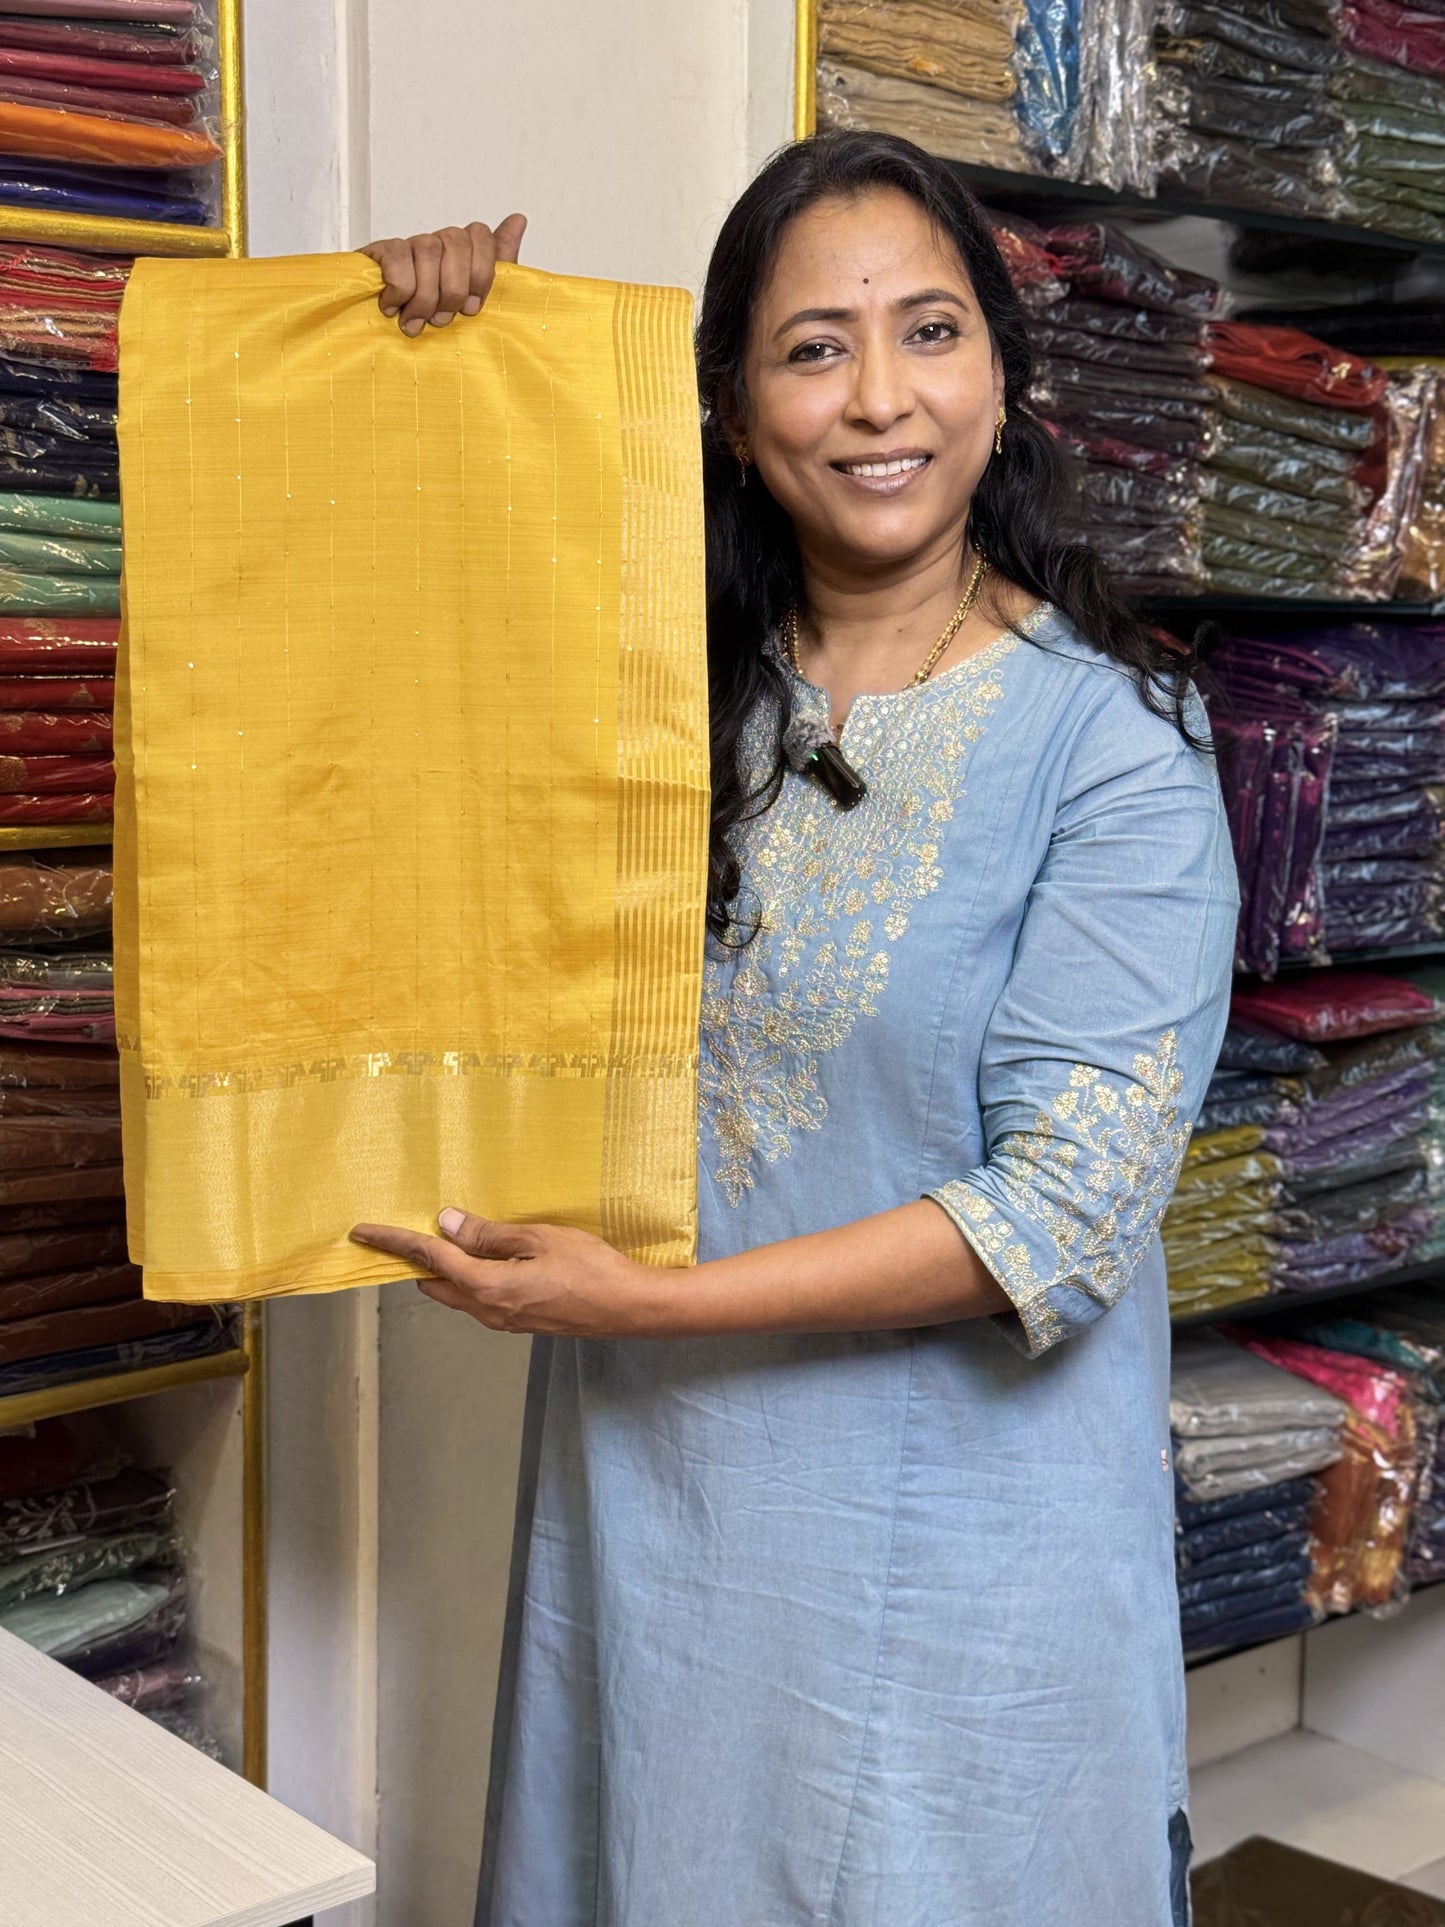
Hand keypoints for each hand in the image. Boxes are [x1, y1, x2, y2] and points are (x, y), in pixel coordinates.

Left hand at [349, 1206, 669, 1336]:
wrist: (627, 1307)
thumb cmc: (589, 1267)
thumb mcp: (539, 1239)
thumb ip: (490, 1235)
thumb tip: (446, 1224)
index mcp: (487, 1287)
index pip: (429, 1260)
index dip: (393, 1243)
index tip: (363, 1232)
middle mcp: (486, 1310)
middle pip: (434, 1283)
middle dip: (417, 1259)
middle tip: (413, 1228)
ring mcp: (502, 1320)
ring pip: (456, 1293)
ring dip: (446, 1269)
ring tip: (455, 1237)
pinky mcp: (518, 1321)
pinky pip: (479, 1298)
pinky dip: (470, 1278)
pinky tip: (489, 1257)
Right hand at [359, 214, 526, 335]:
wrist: (382, 338)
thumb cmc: (433, 321)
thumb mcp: (474, 301)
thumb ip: (499, 264)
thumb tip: (518, 219)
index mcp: (461, 253)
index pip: (481, 235)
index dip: (482, 273)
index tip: (472, 308)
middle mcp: (436, 243)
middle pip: (456, 242)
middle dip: (453, 290)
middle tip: (441, 319)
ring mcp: (409, 245)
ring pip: (428, 250)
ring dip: (425, 297)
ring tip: (416, 321)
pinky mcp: (381, 251)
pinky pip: (398, 258)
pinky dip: (400, 289)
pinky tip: (393, 306)